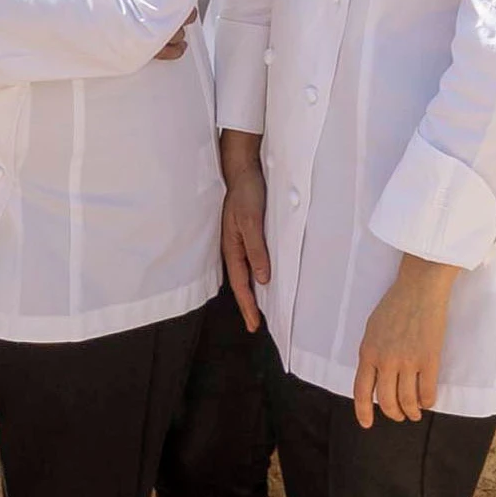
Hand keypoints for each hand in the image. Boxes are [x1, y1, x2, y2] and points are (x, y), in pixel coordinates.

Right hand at [217, 130, 268, 328]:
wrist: (242, 171)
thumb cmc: (247, 195)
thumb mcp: (252, 222)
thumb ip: (256, 250)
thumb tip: (262, 279)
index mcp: (232, 248)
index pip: (242, 285)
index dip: (248, 306)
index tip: (255, 325)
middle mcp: (233, 248)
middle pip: (241, 283)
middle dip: (247, 304)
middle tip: (255, 324)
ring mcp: (238, 242)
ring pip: (245, 274)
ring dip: (251, 292)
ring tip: (257, 307)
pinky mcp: (245, 234)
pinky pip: (249, 261)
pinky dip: (254, 275)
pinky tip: (261, 278)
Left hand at [353, 255, 455, 426]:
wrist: (419, 289)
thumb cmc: (395, 305)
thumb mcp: (372, 330)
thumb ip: (371, 353)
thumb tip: (374, 376)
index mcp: (368, 353)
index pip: (361, 391)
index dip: (363, 411)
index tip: (367, 424)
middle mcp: (385, 360)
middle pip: (386, 401)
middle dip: (393, 413)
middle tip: (399, 416)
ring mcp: (408, 361)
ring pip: (407, 400)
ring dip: (412, 411)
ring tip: (415, 412)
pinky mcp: (429, 359)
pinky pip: (428, 391)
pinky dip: (428, 401)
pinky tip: (428, 401)